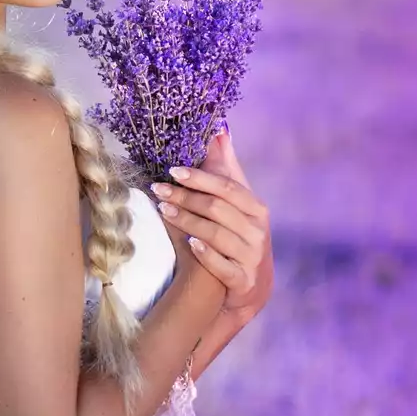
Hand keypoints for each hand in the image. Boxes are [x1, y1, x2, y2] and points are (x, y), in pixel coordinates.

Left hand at [150, 126, 273, 320]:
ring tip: (163, 211)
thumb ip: (227, 168)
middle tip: (159, 190)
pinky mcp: (243, 279)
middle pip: (217, 208)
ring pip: (215, 234)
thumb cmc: (239, 235)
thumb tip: (219, 130)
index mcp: (256, 209)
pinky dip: (205, 253)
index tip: (172, 170)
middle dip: (185, 198)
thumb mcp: (237, 202)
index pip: (227, 187)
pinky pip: (222, 265)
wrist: (251, 285)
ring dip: (187, 221)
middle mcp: (257, 231)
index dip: (199, 177)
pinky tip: (188, 243)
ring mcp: (251, 256)